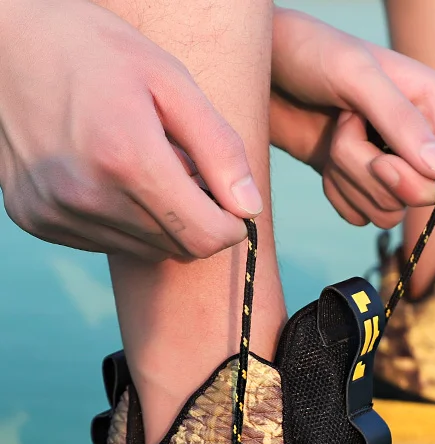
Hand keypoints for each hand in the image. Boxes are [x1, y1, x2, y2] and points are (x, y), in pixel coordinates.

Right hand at [0, 0, 262, 259]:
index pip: (205, 238)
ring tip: (141, 166)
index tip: (229, 201)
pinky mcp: (35, 219)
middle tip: (180, 169)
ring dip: (159, 221)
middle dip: (195, 218)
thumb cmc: (95, 51)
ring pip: (145, 250)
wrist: (1, 40)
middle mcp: (86, 195)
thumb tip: (248, 208)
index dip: (229, 226)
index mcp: (125, 157)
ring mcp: (55, 211)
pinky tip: (108, 177)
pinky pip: (106, 242)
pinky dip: (122, 220)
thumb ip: (219, 148)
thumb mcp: (171, 81)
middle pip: (178, 248)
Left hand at [271, 9, 434, 227]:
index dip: (422, 184)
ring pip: (388, 212)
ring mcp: (390, 164)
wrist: (264, 69)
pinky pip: (361, 217)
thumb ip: (401, 121)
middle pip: (419, 200)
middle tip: (346, 132)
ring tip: (333, 135)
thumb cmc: (307, 53)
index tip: (380, 158)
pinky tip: (324, 158)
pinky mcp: (360, 183)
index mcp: (434, 106)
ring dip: (350, 180)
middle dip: (373, 175)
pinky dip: (337, 193)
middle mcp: (419, 139)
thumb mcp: (356, 77)